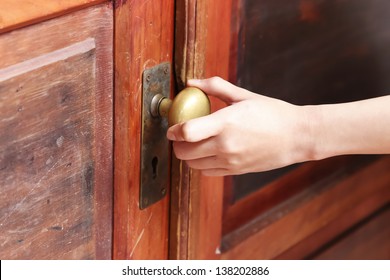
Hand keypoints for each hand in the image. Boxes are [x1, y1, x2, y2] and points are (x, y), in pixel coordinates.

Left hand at [167, 77, 312, 175]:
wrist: (297, 136)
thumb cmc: (272, 112)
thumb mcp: (244, 95)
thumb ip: (215, 87)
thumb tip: (191, 82)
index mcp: (226, 123)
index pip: (187, 132)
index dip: (174, 130)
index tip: (173, 126)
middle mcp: (225, 145)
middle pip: (184, 152)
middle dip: (177, 143)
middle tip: (182, 134)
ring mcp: (230, 161)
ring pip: (193, 165)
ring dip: (188, 155)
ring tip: (195, 143)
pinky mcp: (235, 171)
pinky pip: (207, 172)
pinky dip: (201, 164)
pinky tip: (208, 152)